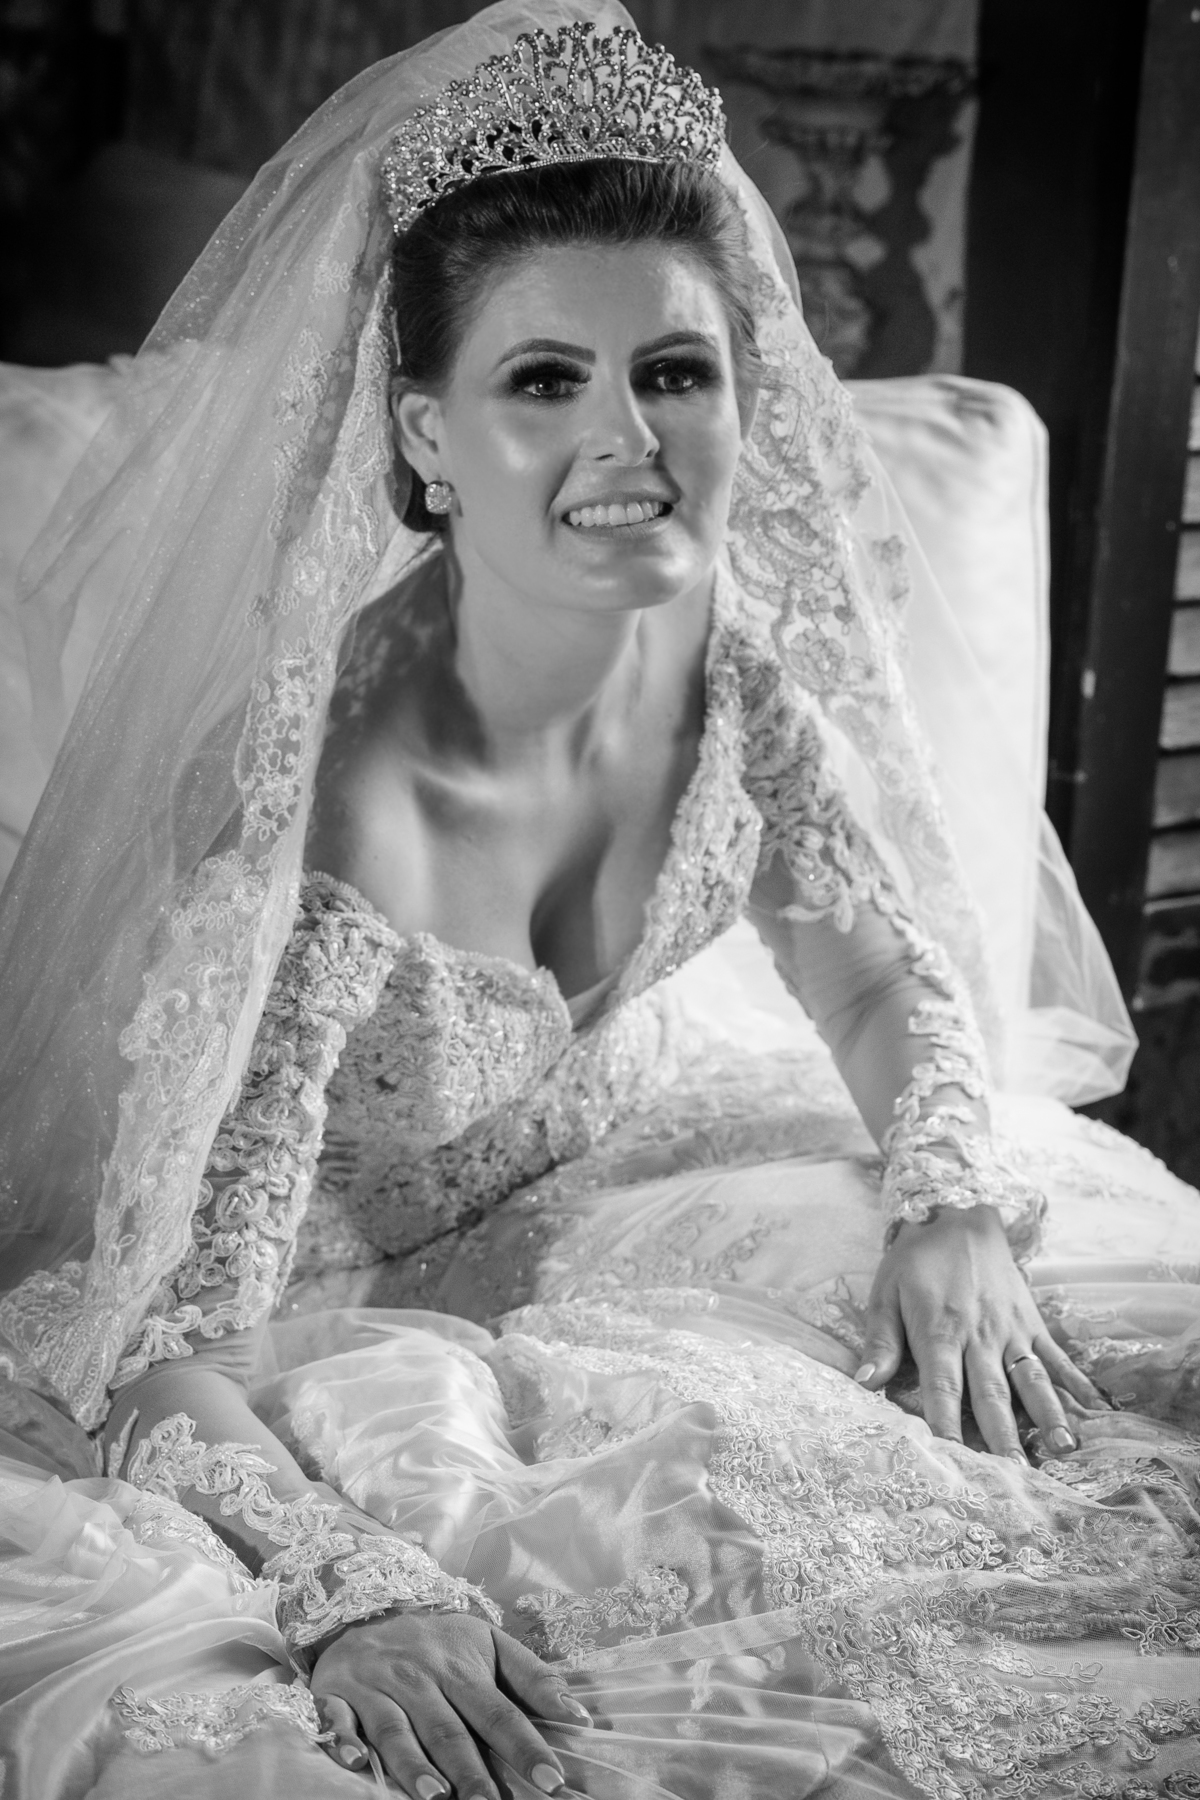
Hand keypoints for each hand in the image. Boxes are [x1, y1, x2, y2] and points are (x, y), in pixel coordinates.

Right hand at [310, 1607, 589, 1794]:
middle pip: (447, 1730)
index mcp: (459, 1668)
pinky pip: (337, 1720)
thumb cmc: (437, 1642)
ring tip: (436, 1797)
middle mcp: (418, 1678)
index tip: (552, 1780)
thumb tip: (580, 1716)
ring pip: (396, 1730)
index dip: (525, 1746)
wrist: (366, 1610)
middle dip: (470, 1771)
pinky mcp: (335, 1695)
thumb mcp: (489, 1645)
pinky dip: (344, 1740)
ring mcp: (375, 1687)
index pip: (498, 1712)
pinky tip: (356, 1762)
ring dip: (413, 1765)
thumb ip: (534, 1678)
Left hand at [856, 1203, 1106, 1458]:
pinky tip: (1094, 1410)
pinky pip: (1056, 1356)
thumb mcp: (885, 1293)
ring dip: (1048, 1415)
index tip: (952, 1462)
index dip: (946, 1425)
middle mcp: (980, 1334)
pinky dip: (1076, 1383)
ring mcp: (1011, 1329)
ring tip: (1062, 1449)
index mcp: (940, 1330)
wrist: (959, 1214)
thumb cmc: (916, 1260)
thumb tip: (865, 1384)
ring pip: (1032, 1378)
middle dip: (1003, 1436)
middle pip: (992, 1393)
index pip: (942, 1388)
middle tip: (1015, 1475)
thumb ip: (881, 1342)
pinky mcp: (1032, 1321)